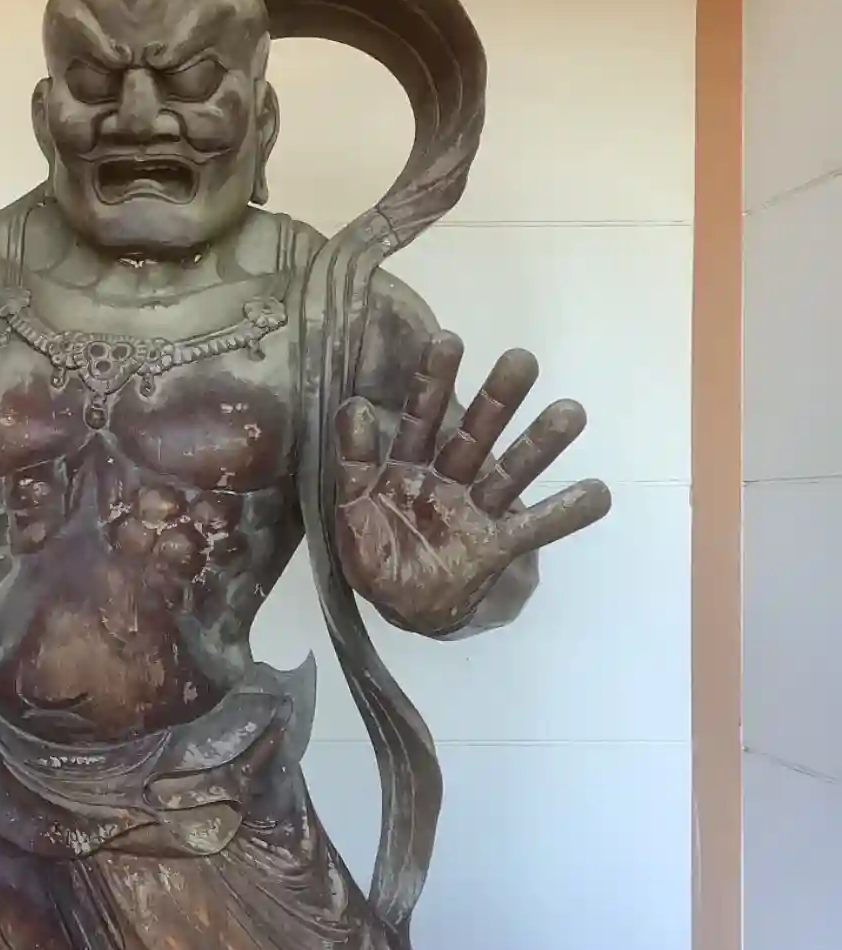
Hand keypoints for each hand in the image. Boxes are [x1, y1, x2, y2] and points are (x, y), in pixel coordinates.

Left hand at [334, 333, 610, 633]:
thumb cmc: (372, 553)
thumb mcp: (350, 507)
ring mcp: (474, 510)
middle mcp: (447, 479)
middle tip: (523, 360)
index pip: (420, 418)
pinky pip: (533, 528)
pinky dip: (565, 513)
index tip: (449, 341)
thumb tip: (355, 405)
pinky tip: (600, 492)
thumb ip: (354, 461)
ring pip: (510, 471)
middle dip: (498, 398)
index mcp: (408, 466)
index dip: (432, 383)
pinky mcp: (495, 544)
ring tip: (570, 413)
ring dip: (539, 443)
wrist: (397, 607)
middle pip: (475, 433)